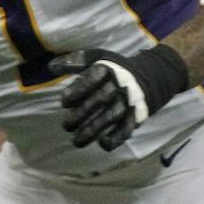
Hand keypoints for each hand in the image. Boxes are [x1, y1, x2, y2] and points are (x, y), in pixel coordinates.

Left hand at [48, 45, 188, 150]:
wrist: (152, 77)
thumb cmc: (116, 69)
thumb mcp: (98, 58)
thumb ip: (75, 62)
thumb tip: (51, 67)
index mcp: (109, 69)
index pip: (92, 78)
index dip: (77, 90)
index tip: (65, 102)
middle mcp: (120, 86)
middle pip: (100, 100)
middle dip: (81, 114)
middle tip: (66, 126)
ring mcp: (129, 102)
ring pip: (111, 117)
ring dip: (93, 131)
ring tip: (76, 141)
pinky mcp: (137, 116)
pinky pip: (127, 129)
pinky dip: (116, 138)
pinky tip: (103, 144)